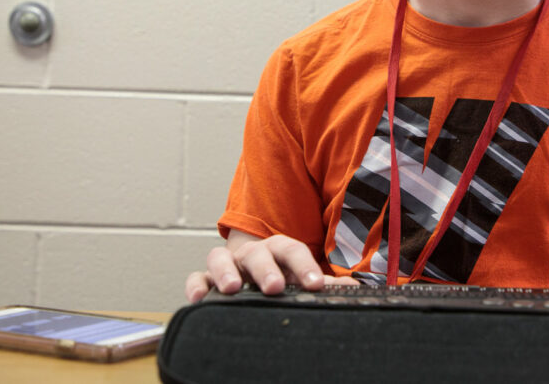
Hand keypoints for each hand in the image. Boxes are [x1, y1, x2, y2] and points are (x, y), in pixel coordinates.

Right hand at [184, 231, 357, 302]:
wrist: (252, 270)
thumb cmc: (282, 275)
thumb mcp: (301, 276)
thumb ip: (321, 281)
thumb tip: (352, 288)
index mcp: (279, 249)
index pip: (292, 250)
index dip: (304, 266)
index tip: (316, 285)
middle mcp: (253, 252)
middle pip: (258, 254)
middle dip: (266, 269)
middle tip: (275, 287)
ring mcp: (228, 263)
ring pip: (221, 258)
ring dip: (226, 271)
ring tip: (231, 288)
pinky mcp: (207, 278)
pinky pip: (197, 277)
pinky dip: (196, 285)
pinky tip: (199, 299)